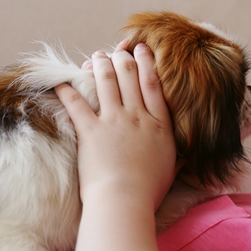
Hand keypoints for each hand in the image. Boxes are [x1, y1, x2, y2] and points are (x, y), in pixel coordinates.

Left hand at [55, 44, 176, 210]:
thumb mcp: (172, 169)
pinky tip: (61, 80)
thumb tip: (189, 155)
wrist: (125, 201)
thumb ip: (178, 156)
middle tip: (116, 51)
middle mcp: (137, 116)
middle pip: (129, 76)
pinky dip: (67, 89)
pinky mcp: (90, 131)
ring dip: (99, 65)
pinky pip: (76, 103)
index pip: (153, 84)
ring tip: (95, 57)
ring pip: (105, 81)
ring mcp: (113, 121)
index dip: (147, 62)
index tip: (142, 49)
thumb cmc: (149, 190)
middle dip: (121, 58)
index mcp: (159, 124)